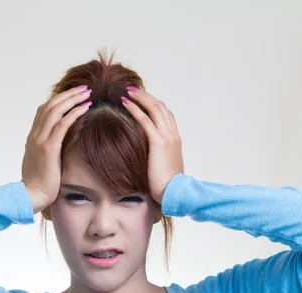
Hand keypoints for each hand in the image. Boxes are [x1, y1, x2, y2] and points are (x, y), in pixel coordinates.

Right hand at [21, 85, 92, 213]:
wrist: (30, 196)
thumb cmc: (39, 184)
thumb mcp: (42, 162)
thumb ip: (49, 151)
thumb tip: (60, 147)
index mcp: (33, 137)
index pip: (44, 110)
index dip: (59, 100)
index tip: (73, 95)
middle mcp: (35, 135)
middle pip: (50, 105)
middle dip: (68, 94)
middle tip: (84, 88)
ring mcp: (40, 140)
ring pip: (55, 110)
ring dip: (72, 99)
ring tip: (87, 93)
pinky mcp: (48, 148)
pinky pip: (62, 124)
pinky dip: (74, 113)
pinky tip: (85, 107)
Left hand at [120, 87, 184, 204]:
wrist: (174, 192)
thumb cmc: (167, 185)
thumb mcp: (164, 166)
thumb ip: (158, 156)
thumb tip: (146, 156)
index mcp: (175, 139)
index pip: (166, 115)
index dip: (154, 105)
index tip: (141, 100)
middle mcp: (173, 135)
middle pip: (161, 107)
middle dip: (146, 96)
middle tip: (132, 90)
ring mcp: (168, 137)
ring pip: (155, 109)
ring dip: (141, 97)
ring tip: (127, 92)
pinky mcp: (159, 143)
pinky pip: (146, 120)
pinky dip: (136, 109)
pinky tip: (126, 103)